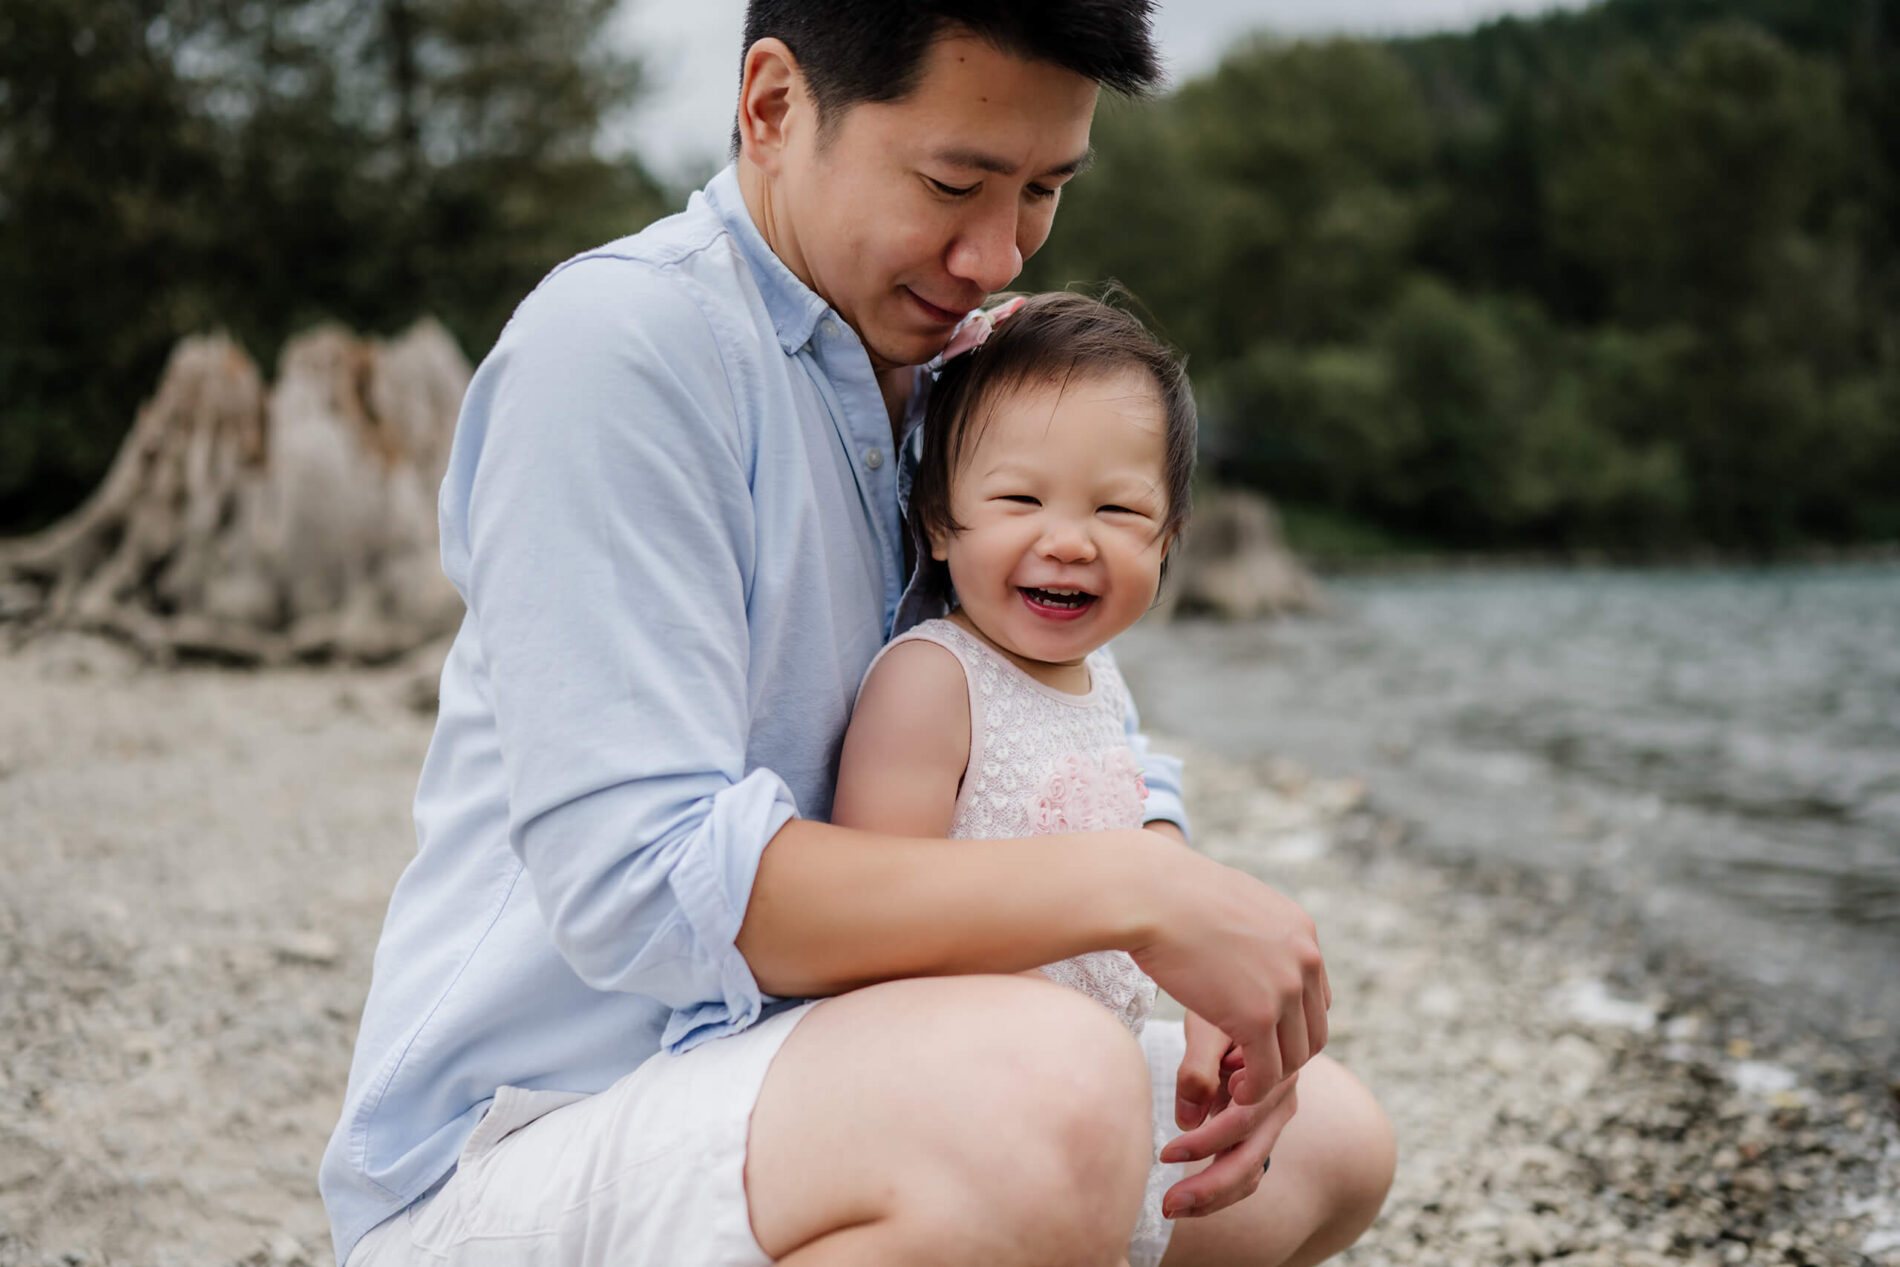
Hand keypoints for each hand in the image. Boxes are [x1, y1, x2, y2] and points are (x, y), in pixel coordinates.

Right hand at [1129, 847, 1329, 1104]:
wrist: (1152, 895)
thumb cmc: (1173, 895)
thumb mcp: (1233, 902)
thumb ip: (1253, 928)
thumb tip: (1242, 934)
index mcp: (1302, 932)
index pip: (1316, 997)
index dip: (1291, 1025)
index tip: (1262, 1037)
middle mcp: (1304, 960)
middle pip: (1312, 1030)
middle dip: (1285, 1055)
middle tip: (1251, 1066)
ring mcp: (1285, 990)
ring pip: (1294, 1056)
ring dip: (1269, 1076)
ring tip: (1240, 1082)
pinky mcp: (1258, 1017)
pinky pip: (1267, 1070)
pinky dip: (1254, 1089)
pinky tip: (1234, 1090)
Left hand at [1158, 1013, 1300, 1219]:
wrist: (1245, 992)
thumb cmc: (1220, 1000)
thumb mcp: (1207, 1024)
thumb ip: (1198, 1069)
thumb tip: (1185, 1122)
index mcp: (1275, 1071)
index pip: (1242, 1121)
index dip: (1204, 1142)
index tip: (1164, 1154)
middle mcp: (1281, 1100)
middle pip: (1251, 1156)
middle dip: (1209, 1187)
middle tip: (1168, 1205)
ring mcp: (1274, 1117)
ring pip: (1252, 1170)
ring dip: (1214, 1196)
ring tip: (1172, 1208)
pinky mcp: (1261, 1127)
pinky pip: (1249, 1168)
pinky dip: (1222, 1188)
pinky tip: (1189, 1200)